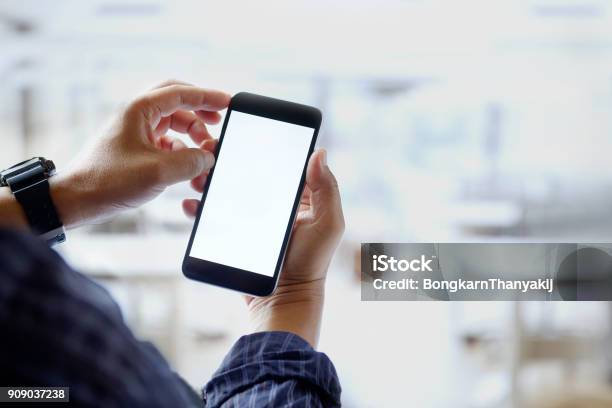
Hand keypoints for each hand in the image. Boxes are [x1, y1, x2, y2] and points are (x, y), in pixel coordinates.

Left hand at [49, 81, 229, 226]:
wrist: (77, 200)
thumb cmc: (109, 182)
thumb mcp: (158, 172)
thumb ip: (190, 162)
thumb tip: (209, 157)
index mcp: (139, 110)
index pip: (180, 93)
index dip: (207, 97)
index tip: (228, 103)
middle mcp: (136, 115)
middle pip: (176, 101)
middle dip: (200, 110)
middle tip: (218, 121)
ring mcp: (134, 131)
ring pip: (172, 122)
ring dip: (191, 133)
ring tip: (204, 152)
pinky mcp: (134, 148)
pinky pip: (165, 140)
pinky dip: (180, 148)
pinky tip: (186, 164)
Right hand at [183, 149, 344, 346]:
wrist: (284, 298)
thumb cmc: (312, 262)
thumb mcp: (327, 223)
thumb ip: (326, 189)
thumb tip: (319, 152)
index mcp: (297, 195)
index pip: (277, 162)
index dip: (261, 145)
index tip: (242, 132)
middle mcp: (273, 203)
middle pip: (246, 172)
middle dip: (227, 159)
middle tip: (211, 150)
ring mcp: (251, 218)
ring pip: (226, 190)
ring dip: (210, 179)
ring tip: (199, 176)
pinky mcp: (234, 232)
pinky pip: (214, 216)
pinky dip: (200, 207)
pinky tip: (192, 202)